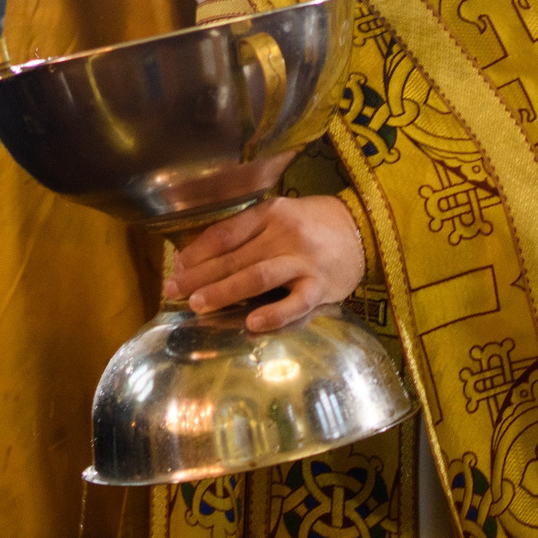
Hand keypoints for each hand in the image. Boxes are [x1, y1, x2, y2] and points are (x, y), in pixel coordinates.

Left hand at [166, 194, 366, 332]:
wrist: (364, 229)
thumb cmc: (311, 226)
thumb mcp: (279, 217)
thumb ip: (246, 233)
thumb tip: (198, 256)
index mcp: (270, 213)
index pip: (226, 233)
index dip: (198, 251)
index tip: (177, 266)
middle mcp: (285, 234)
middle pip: (236, 257)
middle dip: (200, 275)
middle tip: (173, 290)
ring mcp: (304, 261)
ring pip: (258, 276)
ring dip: (225, 291)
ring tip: (198, 305)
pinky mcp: (322, 286)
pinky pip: (296, 302)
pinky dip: (274, 313)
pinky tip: (252, 323)